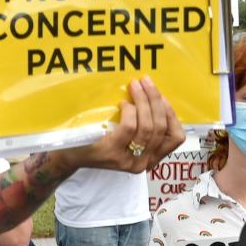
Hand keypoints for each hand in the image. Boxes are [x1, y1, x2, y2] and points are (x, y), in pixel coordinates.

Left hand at [53, 77, 184, 173]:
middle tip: (146, 82)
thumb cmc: (99, 140)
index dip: (171, 115)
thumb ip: (144, 126)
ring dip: (143, 101)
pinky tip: (122, 103)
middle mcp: (143, 163)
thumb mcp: (127, 138)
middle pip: (161, 127)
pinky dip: (130, 111)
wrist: (70, 154)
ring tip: (135, 86)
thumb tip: (157, 98)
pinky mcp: (112, 153)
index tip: (163, 97)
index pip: (176, 138)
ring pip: (148, 126)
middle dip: (155, 100)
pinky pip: (130, 127)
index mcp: (150, 159)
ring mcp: (127, 160)